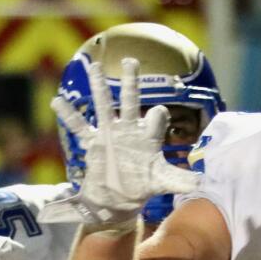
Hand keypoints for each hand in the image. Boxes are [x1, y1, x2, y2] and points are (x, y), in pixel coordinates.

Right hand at [42, 58, 199, 225]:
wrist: (120, 198)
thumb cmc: (143, 186)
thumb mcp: (162, 182)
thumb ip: (180, 180)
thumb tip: (203, 182)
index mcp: (148, 138)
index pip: (155, 118)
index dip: (157, 116)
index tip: (157, 114)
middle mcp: (129, 131)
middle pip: (130, 101)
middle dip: (131, 82)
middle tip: (132, 60)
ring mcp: (110, 135)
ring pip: (104, 106)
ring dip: (99, 88)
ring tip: (94, 66)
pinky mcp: (93, 144)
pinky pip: (80, 127)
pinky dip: (70, 116)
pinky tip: (57, 101)